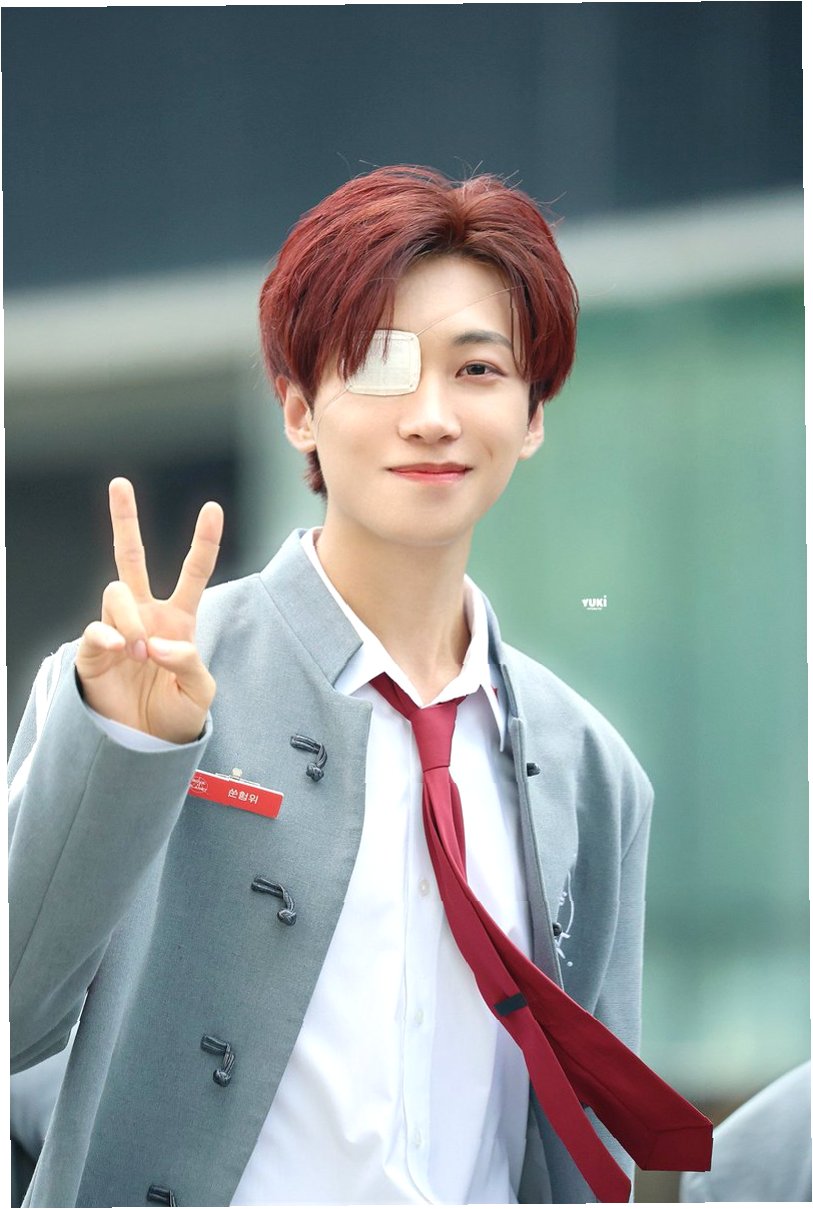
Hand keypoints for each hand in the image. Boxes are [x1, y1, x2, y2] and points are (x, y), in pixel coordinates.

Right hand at [76, 478, 223, 743]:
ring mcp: (117, 628)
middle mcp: (146, 615)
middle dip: (125, 520)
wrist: (144, 745)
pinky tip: (125, 651)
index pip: (193, 572)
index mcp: (179, 619)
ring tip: (141, 651)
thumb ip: (187, 661)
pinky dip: (112, 637)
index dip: (203, 541)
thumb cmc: (176, 715)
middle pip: (132, 557)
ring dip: (133, 618)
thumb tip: (160, 642)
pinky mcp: (94, 649)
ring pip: (117, 592)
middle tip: (122, 484)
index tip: (213, 507)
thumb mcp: (199, 690)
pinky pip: (98, 628)